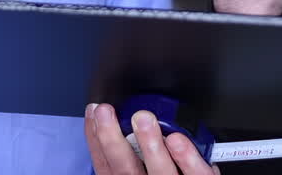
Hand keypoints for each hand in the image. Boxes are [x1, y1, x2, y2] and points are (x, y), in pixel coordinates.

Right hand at [86, 104, 218, 174]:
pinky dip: (187, 158)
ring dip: (150, 144)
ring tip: (143, 119)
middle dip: (112, 139)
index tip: (94, 114)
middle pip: (125, 170)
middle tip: (107, 113)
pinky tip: (177, 140)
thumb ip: (130, 161)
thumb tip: (114, 129)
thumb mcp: (139, 174)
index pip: (107, 167)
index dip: (96, 141)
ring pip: (160, 173)